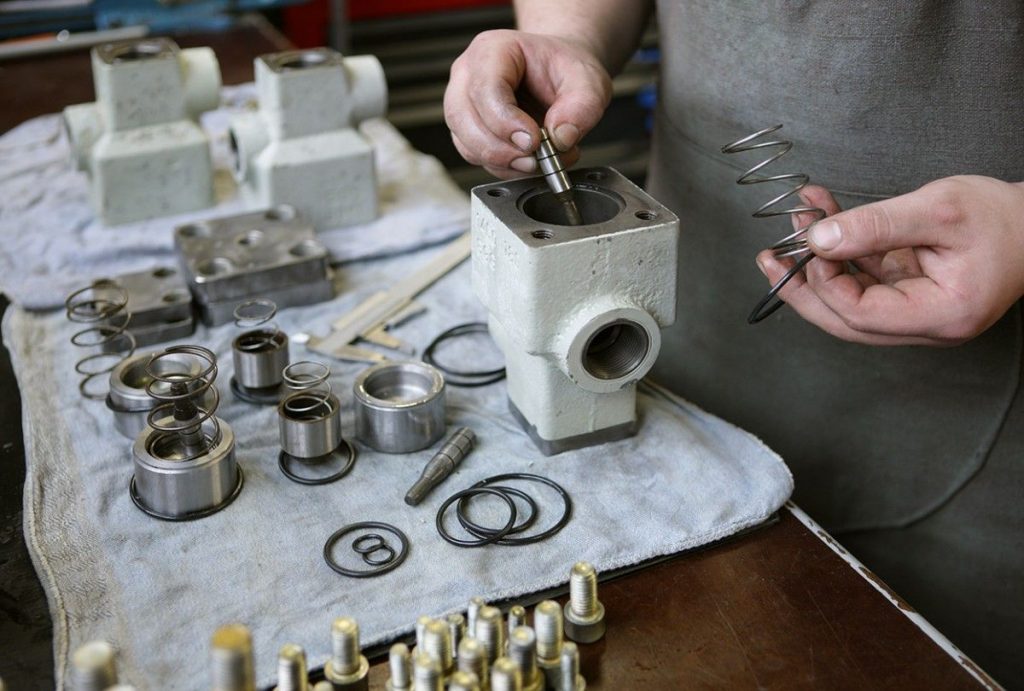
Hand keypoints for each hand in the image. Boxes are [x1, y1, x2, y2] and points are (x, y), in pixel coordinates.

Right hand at [443, 29, 611, 178]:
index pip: (486, 90)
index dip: (507, 122)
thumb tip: (561, 139)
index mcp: (492, 51)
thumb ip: (581, 109)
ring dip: (504, 162)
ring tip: (540, 159)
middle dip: (503, 149)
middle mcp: (468, 75)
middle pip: (466, 120)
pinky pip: (476, 157)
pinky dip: (504, 167)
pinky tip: (529, 160)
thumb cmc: (564, 70)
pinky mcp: (467, 131)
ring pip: (467, 144)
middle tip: (537, 158)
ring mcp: (463, 104)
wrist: (559, 75)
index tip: (534, 140)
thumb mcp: (588, 82)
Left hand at [757, 176, 1023, 345]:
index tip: (806, 248)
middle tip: (769, 259)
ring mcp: (917, 310)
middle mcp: (926, 324)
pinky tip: (824, 217)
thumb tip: (818, 238)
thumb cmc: (1005, 217)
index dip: (825, 284)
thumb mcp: (938, 211)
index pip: (861, 315)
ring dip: (820, 260)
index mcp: (940, 315)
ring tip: (796, 221)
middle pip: (846, 320)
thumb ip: (876, 225)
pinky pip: (867, 278)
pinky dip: (843, 250)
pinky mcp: (912, 291)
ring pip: (851, 298)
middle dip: (803, 287)